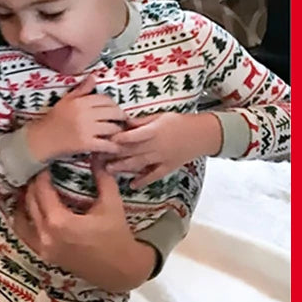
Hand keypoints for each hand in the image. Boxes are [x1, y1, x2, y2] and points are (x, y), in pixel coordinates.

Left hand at [12, 160, 156, 292]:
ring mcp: (42, 247)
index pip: (41, 191)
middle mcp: (46, 235)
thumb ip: (102, 178)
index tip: (46, 164)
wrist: (121, 270)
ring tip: (33, 189)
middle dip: (33, 185)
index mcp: (59, 222)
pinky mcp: (44, 255)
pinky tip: (32, 209)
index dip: (42, 175)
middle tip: (40, 173)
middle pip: (29, 202)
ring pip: (22, 218)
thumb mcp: (112, 204)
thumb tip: (96, 156)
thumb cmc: (117, 236)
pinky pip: (26, 234)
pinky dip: (25, 220)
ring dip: (25, 201)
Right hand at [25, 75, 125, 162]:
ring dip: (118, 131)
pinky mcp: (86, 144)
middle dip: (120, 117)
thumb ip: (81, 89)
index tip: (115, 110)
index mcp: (79, 101)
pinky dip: (114, 146)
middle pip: (113, 112)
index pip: (105, 99)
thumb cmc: (54, 119)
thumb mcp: (66, 101)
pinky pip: (107, 144)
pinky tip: (114, 147)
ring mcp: (86, 129)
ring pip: (113, 128)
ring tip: (117, 134)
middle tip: (121, 121)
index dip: (114, 104)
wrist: (41, 139)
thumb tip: (94, 76)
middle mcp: (84, 113)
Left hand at [107, 111, 221, 188]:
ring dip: (123, 167)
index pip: (134, 135)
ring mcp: (162, 158)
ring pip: (140, 164)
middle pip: (133, 151)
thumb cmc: (179, 122)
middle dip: (115, 154)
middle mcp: (157, 146)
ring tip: (108, 170)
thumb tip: (123, 122)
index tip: (106, 139)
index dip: (120, 138)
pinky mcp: (168, 167)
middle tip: (99, 156)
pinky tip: (132, 185)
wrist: (202, 135)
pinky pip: (154, 175)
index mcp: (155, 131)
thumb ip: (142, 122)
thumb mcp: (160, 116)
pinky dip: (143, 181)